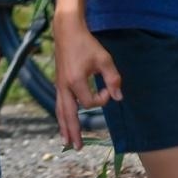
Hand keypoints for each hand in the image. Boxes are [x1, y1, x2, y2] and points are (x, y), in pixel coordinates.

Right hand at [52, 15, 121, 148]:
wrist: (67, 30)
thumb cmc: (87, 43)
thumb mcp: (104, 59)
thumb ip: (113, 79)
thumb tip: (119, 98)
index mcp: (75, 81)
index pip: (91, 102)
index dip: (102, 99)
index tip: (108, 88)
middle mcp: (64, 86)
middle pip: (69, 114)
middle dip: (74, 131)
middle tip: (77, 147)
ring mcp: (59, 85)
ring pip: (61, 111)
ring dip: (64, 127)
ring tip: (66, 142)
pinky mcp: (58, 82)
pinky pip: (59, 103)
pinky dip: (61, 115)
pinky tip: (63, 122)